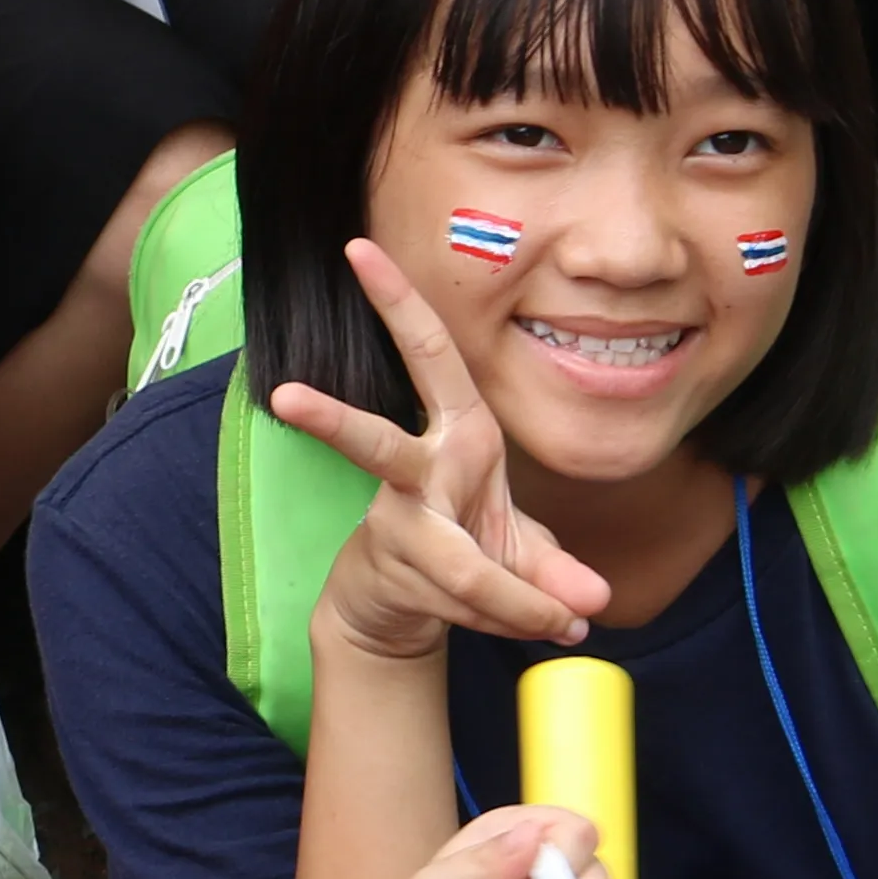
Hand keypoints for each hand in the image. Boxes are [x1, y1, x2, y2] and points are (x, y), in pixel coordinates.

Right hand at [270, 239, 614, 660]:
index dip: (396, 303)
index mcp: (459, 432)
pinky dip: (513, 618)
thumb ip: (554, 569)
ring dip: (516, 600)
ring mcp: (397, 524)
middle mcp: (419, 471)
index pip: (427, 355)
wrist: (394, 609)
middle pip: (371, 442)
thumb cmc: (459, 552)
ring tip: (564, 625)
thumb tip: (593, 602)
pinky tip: (540, 628)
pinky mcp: (393, 573)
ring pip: (461, 564)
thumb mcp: (518, 550)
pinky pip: (469, 599)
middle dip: (330, 421)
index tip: (357, 249)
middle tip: (284, 398)